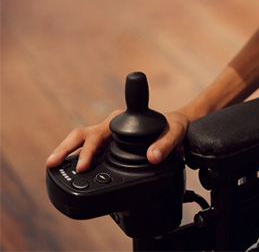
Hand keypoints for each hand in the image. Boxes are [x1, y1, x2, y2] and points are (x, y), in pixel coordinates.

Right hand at [45, 110, 190, 172]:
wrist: (175, 128)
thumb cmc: (173, 127)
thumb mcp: (175, 132)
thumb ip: (165, 144)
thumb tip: (153, 157)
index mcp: (123, 120)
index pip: (104, 129)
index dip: (91, 146)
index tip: (84, 162)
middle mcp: (111, 126)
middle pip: (84, 134)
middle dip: (69, 148)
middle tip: (56, 162)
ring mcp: (106, 136)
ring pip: (80, 140)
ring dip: (66, 151)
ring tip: (52, 165)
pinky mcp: (105, 147)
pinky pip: (86, 150)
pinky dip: (74, 159)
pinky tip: (65, 170)